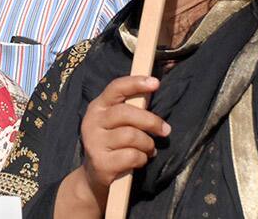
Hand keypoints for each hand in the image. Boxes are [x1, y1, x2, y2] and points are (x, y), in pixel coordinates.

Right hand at [80, 76, 168, 195]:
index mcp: (98, 106)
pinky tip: (140, 160)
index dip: (136, 83)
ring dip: (148, 144)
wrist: (94, 175)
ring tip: (150, 149)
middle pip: (126, 113)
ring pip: (132, 136)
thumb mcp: (115, 122)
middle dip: (151, 121)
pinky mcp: (101, 162)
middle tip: (165, 130)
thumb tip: (154, 92)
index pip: (116, 88)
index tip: (155, 83)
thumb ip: (130, 108)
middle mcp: (92, 121)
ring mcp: (94, 142)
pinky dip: (142, 158)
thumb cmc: (112, 142)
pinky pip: (131, 156)